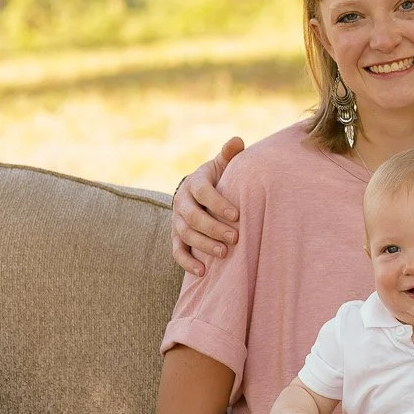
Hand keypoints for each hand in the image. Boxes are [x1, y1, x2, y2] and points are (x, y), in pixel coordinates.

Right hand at [171, 136, 244, 274]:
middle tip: (235, 238)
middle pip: (193, 217)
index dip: (218, 203)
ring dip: (204, 245)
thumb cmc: (218, 178)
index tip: (237, 215)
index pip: (202, 191)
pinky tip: (202, 272)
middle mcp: (182, 201)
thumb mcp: (222, 165)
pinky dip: (187, 262)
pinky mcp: (176, 237)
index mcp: (194, 182)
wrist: (199, 193)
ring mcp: (177, 221)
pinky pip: (177, 251)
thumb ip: (229, 154)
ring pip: (186, 235)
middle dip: (213, 228)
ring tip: (224, 254)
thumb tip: (237, 141)